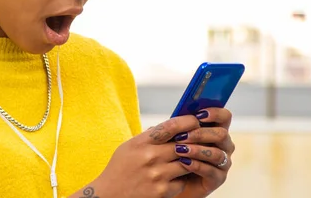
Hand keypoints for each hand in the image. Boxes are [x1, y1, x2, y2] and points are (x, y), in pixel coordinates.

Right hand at [70, 115, 201, 197]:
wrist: (108, 196)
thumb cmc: (119, 169)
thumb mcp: (129, 147)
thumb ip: (148, 136)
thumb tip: (170, 126)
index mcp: (141, 142)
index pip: (171, 126)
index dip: (187, 121)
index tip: (195, 120)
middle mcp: (150, 157)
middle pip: (184, 144)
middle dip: (195, 142)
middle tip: (202, 139)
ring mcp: (157, 175)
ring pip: (187, 163)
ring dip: (190, 162)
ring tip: (191, 159)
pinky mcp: (162, 192)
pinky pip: (181, 182)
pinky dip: (181, 180)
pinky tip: (175, 179)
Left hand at [172, 108, 234, 197]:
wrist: (171, 178)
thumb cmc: (174, 151)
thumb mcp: (175, 135)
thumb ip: (180, 125)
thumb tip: (180, 116)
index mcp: (216, 129)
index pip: (224, 116)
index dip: (215, 113)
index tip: (199, 115)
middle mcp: (224, 145)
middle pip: (222, 134)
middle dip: (201, 134)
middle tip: (181, 136)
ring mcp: (223, 162)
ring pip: (217, 154)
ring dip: (197, 150)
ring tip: (179, 150)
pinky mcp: (218, 178)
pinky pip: (211, 171)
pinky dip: (197, 165)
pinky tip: (183, 162)